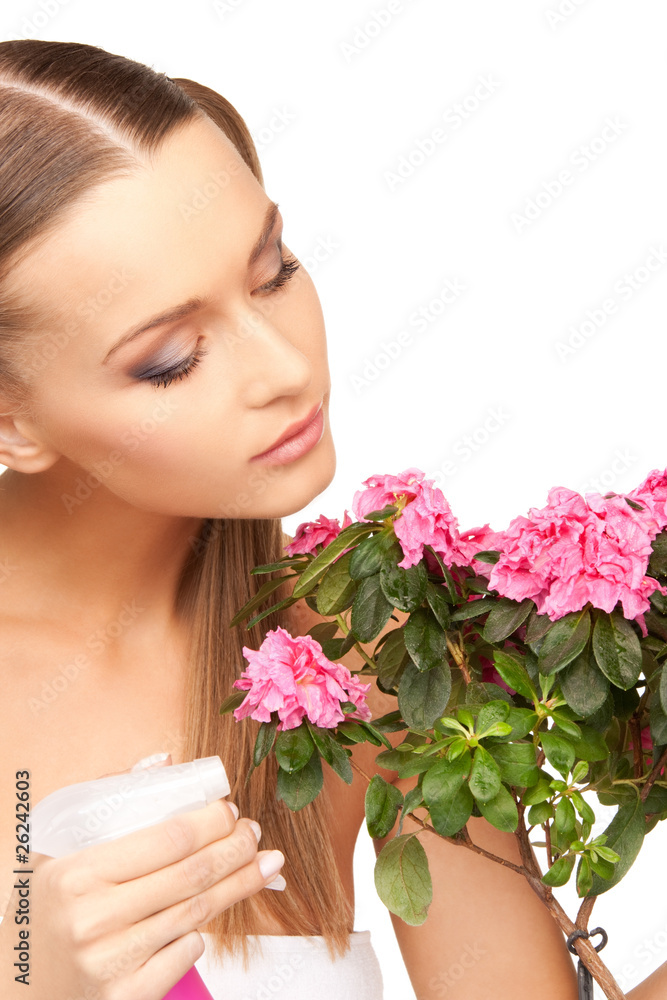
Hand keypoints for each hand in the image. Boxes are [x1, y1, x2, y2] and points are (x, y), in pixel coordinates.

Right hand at [1, 754, 284, 998]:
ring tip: (264, 866)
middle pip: (191, 875)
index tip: (230, 811)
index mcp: (77, 874)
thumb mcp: (57, 849)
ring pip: (195, 914)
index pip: (169, 838)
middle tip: (255, 835)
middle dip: (235, 850)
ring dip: (238, 886)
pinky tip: (210, 917)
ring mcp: (110, 963)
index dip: (210, 822)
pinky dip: (201, 932)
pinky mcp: (124, 997)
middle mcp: (93, 919)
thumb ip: (108, 799)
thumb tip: (166, 762)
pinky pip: (185, 955)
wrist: (19, 986)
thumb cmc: (47, 907)